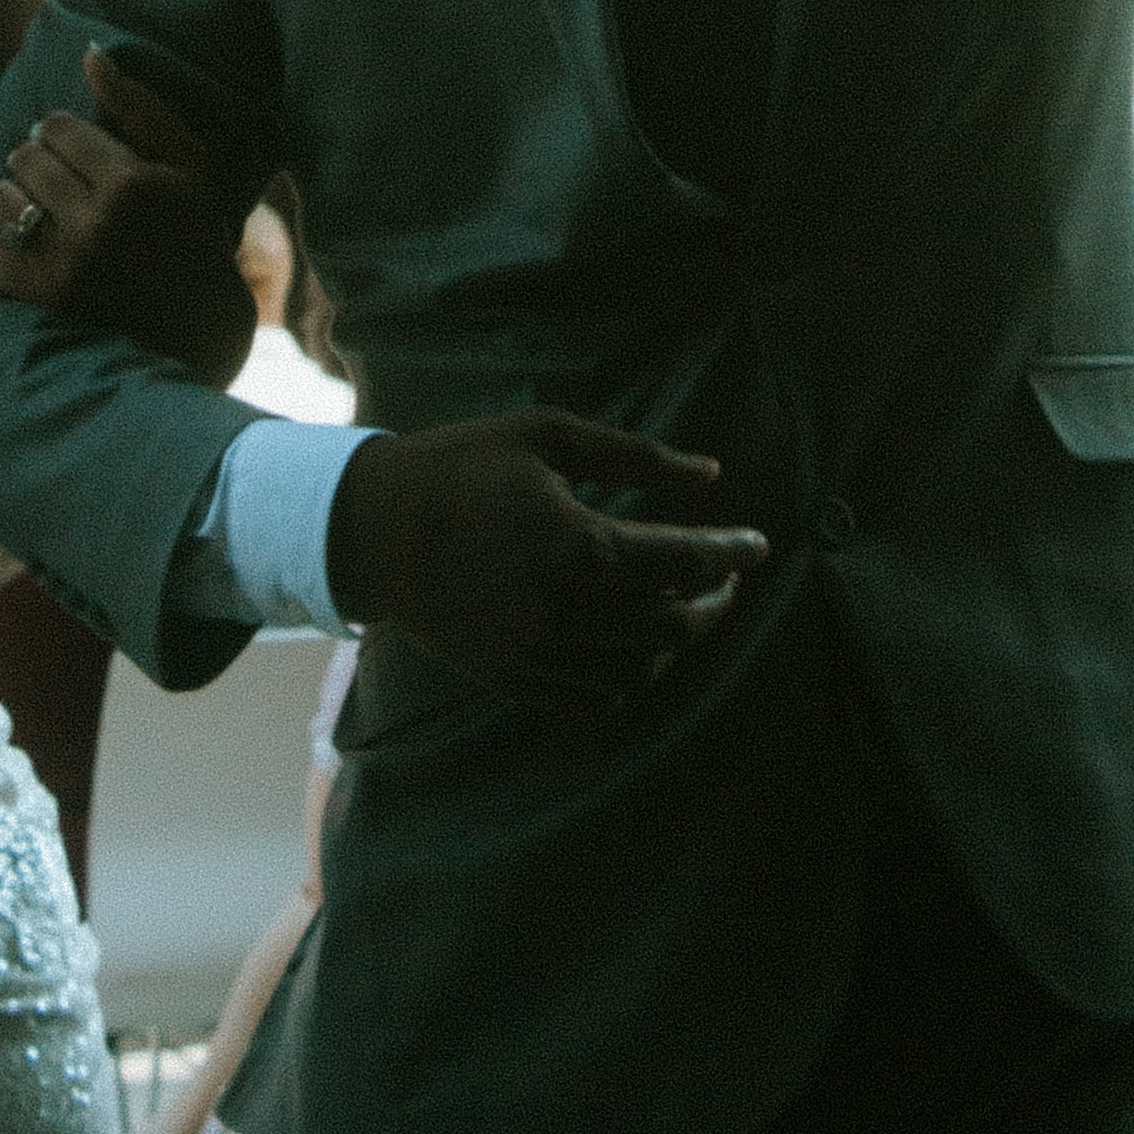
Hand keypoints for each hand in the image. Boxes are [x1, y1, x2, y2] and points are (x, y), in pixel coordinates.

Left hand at [0, 52, 255, 391]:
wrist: (196, 325)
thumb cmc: (194, 231)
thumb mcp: (188, 164)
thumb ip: (140, 106)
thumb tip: (90, 54)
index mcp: (133, 185)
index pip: (55, 127)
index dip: (65, 134)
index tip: (82, 152)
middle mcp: (95, 225)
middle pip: (25, 157)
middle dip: (40, 161)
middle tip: (65, 180)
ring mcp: (63, 266)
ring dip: (16, 195)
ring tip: (45, 206)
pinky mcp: (40, 300)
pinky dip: (9, 240)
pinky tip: (42, 244)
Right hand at [325, 414, 769, 701]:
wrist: (373, 527)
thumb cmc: (465, 465)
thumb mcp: (548, 436)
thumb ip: (635, 457)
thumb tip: (710, 475)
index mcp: (578, 545)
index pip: (685, 562)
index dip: (733, 553)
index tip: (759, 544)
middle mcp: (565, 611)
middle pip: (675, 626)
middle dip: (714, 602)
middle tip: (726, 576)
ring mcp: (538, 654)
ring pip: (641, 668)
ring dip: (675, 640)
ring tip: (681, 605)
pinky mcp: (514, 679)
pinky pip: (595, 697)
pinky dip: (630, 675)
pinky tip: (634, 642)